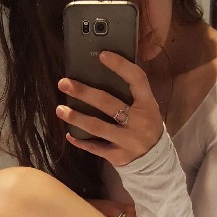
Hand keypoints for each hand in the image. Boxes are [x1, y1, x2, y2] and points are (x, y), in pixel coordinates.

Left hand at [56, 51, 163, 165]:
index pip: (136, 79)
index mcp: (148, 104)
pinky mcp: (118, 156)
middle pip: (108, 103)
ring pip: (97, 127)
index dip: (120, 66)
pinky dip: (80, 141)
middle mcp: (140, 122)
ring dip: (76, 117)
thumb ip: (131, 94)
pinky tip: (69, 134)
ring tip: (60, 110)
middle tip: (63, 83)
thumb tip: (101, 73)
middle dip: (84, 92)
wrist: (156, 161)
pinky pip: (95, 148)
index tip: (102, 55)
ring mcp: (128, 140)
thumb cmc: (146, 126)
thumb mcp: (147, 108)